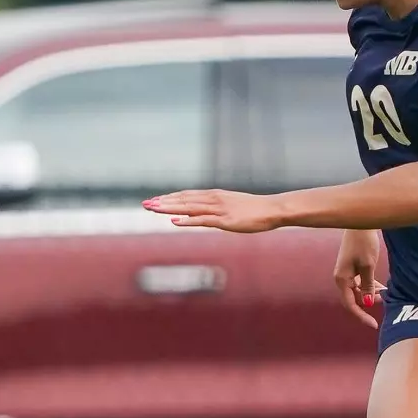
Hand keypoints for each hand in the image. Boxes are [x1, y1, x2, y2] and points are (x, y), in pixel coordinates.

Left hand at [143, 190, 284, 233]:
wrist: (273, 209)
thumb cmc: (253, 210)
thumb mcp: (230, 206)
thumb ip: (214, 210)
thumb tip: (201, 215)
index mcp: (214, 196)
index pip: (186, 195)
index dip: (169, 198)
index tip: (153, 200)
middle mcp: (213, 199)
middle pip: (183, 200)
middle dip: (163, 202)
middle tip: (145, 204)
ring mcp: (218, 209)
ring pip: (189, 207)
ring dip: (170, 208)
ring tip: (153, 209)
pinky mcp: (225, 220)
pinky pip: (203, 220)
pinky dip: (188, 220)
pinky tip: (175, 221)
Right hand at [333, 228, 385, 328]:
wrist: (359, 224)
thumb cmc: (363, 244)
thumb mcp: (368, 266)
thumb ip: (368, 286)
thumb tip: (368, 302)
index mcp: (341, 279)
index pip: (351, 304)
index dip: (362, 316)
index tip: (374, 325)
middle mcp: (341, 278)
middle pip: (353, 299)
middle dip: (368, 303)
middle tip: (385, 301)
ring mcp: (345, 273)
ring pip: (357, 291)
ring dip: (370, 294)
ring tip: (386, 292)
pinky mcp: (351, 268)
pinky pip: (359, 283)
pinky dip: (369, 286)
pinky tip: (381, 286)